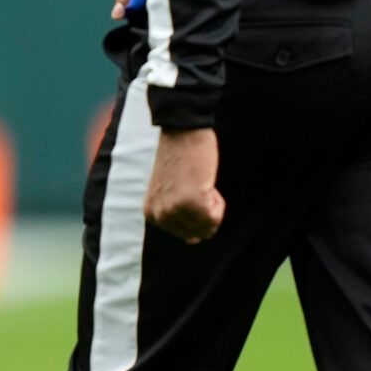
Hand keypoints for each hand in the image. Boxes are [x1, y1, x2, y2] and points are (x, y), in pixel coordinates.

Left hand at [145, 127, 224, 242]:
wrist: (183, 130)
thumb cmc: (180, 157)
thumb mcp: (169, 191)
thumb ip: (176, 215)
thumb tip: (192, 240)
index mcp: (151, 214)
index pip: (186, 234)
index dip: (196, 212)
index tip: (187, 187)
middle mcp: (160, 216)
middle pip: (199, 234)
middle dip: (206, 211)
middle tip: (195, 185)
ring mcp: (174, 211)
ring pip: (209, 226)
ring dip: (212, 205)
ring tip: (199, 183)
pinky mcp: (192, 203)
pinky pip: (216, 217)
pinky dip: (218, 201)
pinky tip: (205, 182)